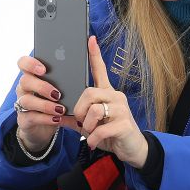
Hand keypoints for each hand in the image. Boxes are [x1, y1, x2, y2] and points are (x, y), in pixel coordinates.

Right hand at [14, 56, 78, 152]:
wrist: (45, 128)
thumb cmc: (56, 103)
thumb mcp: (61, 89)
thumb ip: (66, 77)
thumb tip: (86, 63)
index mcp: (33, 76)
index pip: (23, 63)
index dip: (30, 64)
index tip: (44, 69)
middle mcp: (24, 88)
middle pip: (25, 81)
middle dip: (42, 86)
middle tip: (57, 94)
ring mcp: (22, 104)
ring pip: (27, 100)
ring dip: (45, 104)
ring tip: (61, 109)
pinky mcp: (24, 119)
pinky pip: (31, 117)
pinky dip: (45, 118)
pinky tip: (57, 118)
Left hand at [73, 37, 147, 167]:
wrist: (132, 150)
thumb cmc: (112, 135)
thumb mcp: (91, 126)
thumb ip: (76, 119)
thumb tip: (57, 114)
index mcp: (107, 94)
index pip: (100, 71)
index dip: (94, 55)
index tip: (90, 39)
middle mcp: (116, 97)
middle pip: (89, 93)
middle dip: (79, 109)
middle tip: (81, 122)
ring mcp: (122, 110)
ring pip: (94, 110)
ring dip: (86, 126)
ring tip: (90, 133)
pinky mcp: (125, 124)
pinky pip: (101, 129)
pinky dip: (93, 138)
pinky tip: (93, 142)